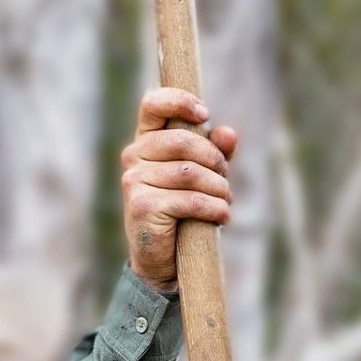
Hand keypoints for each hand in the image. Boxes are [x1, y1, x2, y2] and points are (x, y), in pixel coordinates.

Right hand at [121, 89, 236, 290]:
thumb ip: (215, 152)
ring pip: (191, 173)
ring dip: (219, 189)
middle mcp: (134, 156)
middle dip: (215, 160)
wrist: (161, 258)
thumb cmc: (182, 210)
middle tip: (225, 179)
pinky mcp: (143, 206)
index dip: (180, 101)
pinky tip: (221, 216)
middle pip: (184, 141)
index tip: (205, 115)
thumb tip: (227, 133)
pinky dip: (214, 208)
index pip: (153, 104)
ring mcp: (134, 181)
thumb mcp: (202, 176)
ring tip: (224, 201)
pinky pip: (190, 199)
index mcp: (145, 141)